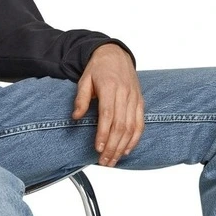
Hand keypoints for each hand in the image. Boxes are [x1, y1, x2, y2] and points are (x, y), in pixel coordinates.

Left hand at [71, 44, 144, 165]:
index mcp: (110, 88)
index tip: (98, 148)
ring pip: (131, 127)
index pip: (108, 115)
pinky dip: (135, 139)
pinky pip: (140, 123)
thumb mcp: (84, 80)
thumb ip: (80, 99)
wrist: (115, 54)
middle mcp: (125, 94)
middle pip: (121, 125)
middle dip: (113, 146)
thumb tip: (75, 117)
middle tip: (104, 161)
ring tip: (114, 160)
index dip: (104, 133)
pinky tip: (127, 150)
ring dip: (123, 146)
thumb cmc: (98, 68)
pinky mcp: (140, 102)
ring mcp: (135, 98)